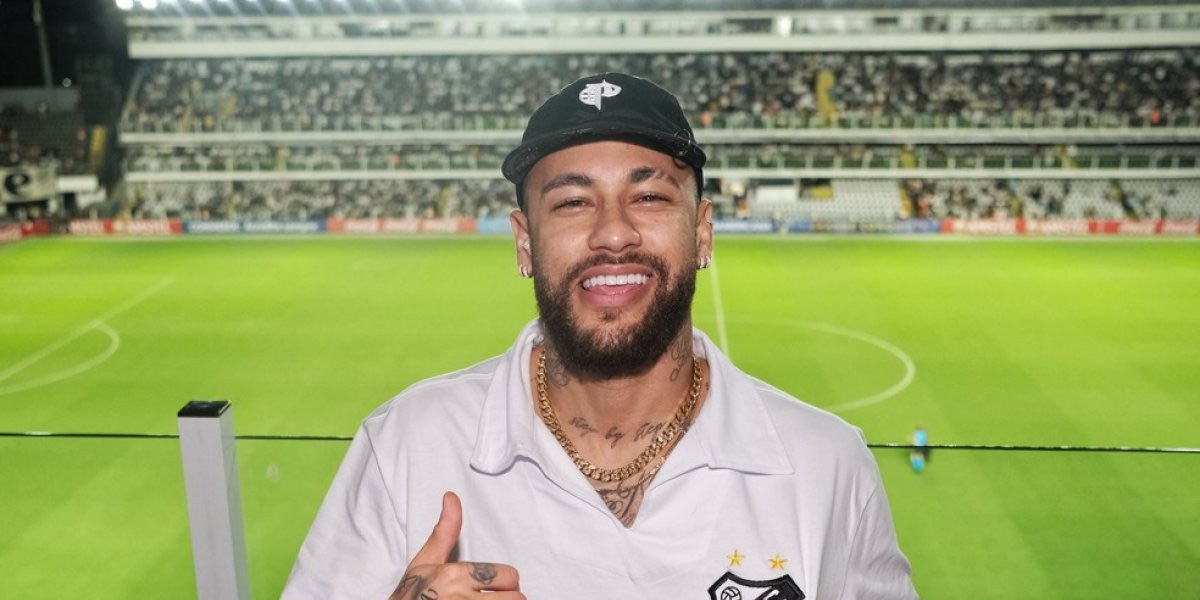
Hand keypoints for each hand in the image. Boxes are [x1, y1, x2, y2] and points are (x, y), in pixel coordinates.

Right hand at [389, 491, 523, 599]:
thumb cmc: (410, 595)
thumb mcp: (424, 562)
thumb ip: (445, 531)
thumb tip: (451, 497)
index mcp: (455, 576)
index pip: (508, 576)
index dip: (506, 581)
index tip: (499, 586)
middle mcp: (461, 599)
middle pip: (516, 598)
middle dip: (508, 598)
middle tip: (496, 599)